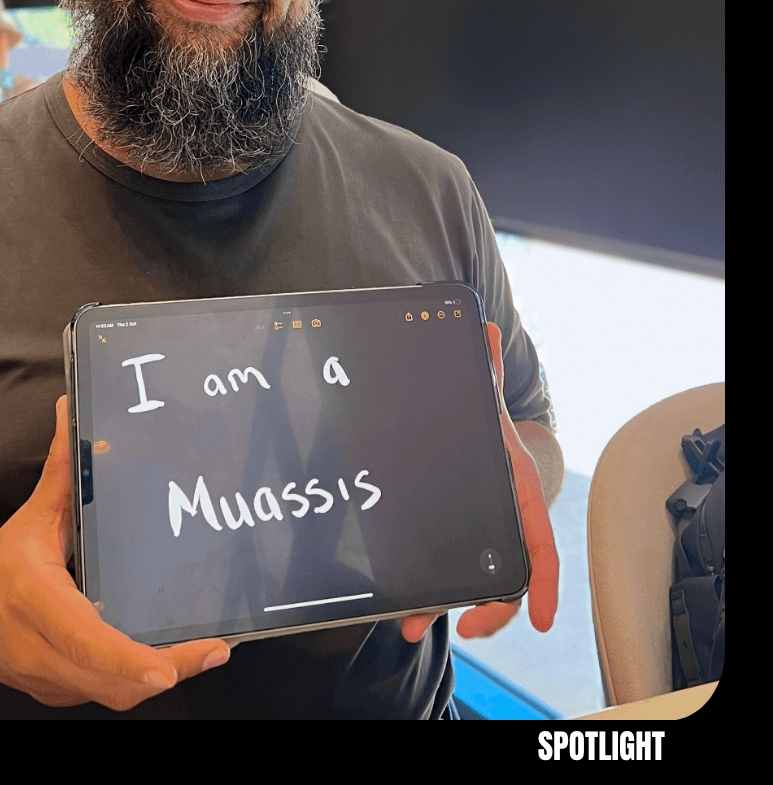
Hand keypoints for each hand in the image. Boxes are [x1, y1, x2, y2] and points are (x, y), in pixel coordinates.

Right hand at [0, 396, 231, 710]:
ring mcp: (53, 681)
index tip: (164, 666)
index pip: (83, 639)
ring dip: (160, 677)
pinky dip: (139, 680)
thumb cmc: (0, 567)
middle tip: (214, 650)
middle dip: (167, 670)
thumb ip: (59, 467)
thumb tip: (71, 410)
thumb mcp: (32, 515)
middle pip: (111, 681)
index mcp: (37, 601)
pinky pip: (106, 693)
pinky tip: (175, 659)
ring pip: (113, 694)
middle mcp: (43, 650)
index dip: (126, 659)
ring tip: (206, 653)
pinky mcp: (62, 693)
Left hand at [401, 322, 559, 644]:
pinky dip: (433, 603)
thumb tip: (483, 325)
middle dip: (492, 611)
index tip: (544, 618)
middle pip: (510, 581)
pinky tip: (406, 619)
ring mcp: (482, 538)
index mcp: (517, 494)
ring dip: (451, 611)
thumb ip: (482, 365)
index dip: (545, 582)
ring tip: (414, 625)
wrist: (478, 434)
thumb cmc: (483, 422)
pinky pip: (453, 580)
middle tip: (466, 627)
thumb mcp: (479, 396)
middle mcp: (505, 523)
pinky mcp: (458, 545)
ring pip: (479, 588)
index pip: (540, 543)